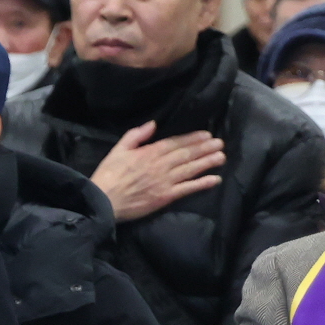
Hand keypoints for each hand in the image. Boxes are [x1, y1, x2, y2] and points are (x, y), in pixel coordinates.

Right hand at [91, 120, 224, 223]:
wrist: (103, 200)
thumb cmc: (108, 175)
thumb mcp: (117, 150)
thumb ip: (135, 136)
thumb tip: (153, 124)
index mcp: (148, 153)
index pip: (174, 143)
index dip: (191, 139)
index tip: (206, 135)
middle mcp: (160, 166)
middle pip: (186, 155)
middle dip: (204, 148)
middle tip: (220, 143)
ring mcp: (165, 181)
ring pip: (190, 169)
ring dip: (207, 162)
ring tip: (221, 156)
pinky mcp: (166, 196)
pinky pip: (187, 189)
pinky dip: (202, 184)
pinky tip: (215, 179)